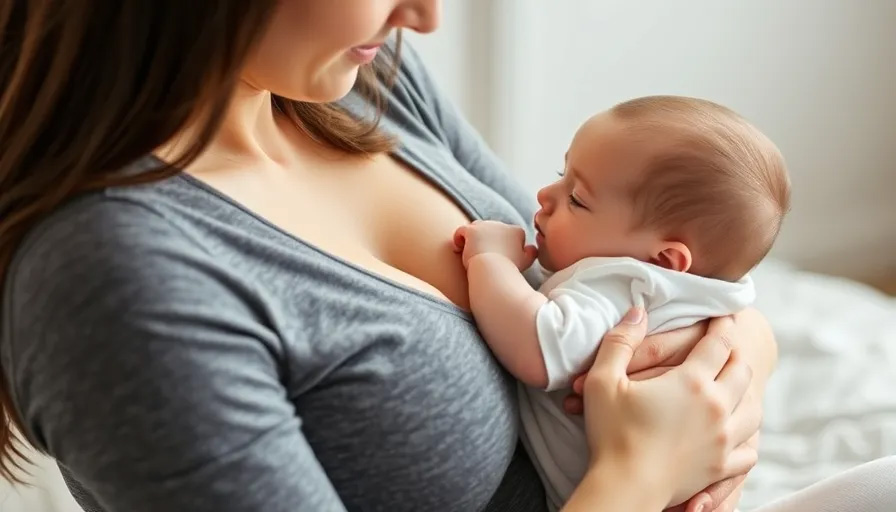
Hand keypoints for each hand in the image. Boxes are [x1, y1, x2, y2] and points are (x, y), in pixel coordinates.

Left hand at [453, 220, 536, 270]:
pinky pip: (461, 231)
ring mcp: (486, 226)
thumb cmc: (508, 270)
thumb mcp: (525, 262)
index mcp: (517, 231)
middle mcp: (502, 224)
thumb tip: (532, 248)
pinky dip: (458, 239)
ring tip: (470, 253)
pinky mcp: (472, 231)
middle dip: (484, 241)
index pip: (506, 232)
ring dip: (472, 240)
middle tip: (481, 256)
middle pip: (489, 229)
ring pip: (475, 229)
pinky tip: (458, 250)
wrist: (494, 274)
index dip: (499, 244)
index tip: (496, 256)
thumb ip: (530, 253)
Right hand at [581, 307, 757, 506]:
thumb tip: (637, 312)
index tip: (724, 315)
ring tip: (734, 388)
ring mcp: (724, 439)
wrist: (625, 487)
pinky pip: (750, 449)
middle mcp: (717, 407)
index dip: (722, 325)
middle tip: (726, 347)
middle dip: (735, 355)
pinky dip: (747, 438)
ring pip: (754, 409)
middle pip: (742, 371)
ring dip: (746, 393)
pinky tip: (735, 433)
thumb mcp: (604, 379)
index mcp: (692, 381)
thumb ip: (620, 341)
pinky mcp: (722, 467)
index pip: (719, 343)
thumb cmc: (611, 433)